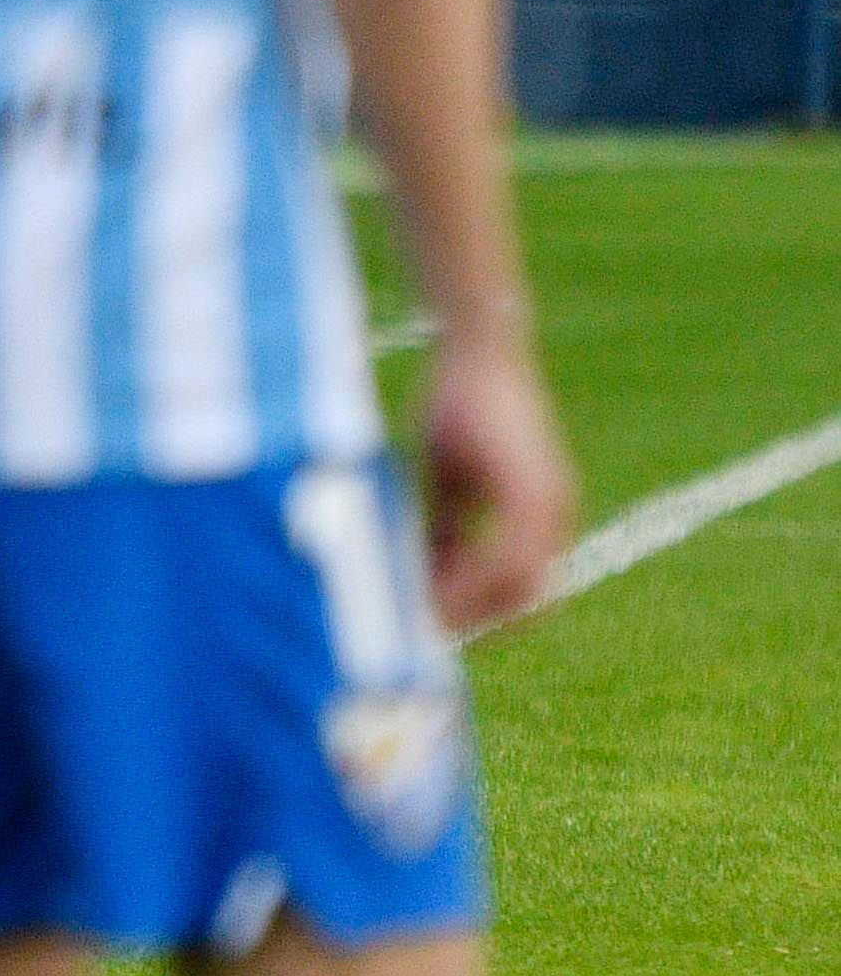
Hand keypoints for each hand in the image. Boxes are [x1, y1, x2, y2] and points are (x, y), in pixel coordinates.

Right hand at [419, 328, 577, 632]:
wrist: (479, 345)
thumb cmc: (459, 404)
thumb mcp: (448, 477)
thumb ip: (446, 527)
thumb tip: (427, 576)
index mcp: (538, 517)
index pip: (520, 591)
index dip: (479, 616)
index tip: (432, 624)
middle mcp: (554, 517)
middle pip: (525, 601)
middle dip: (475, 623)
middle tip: (425, 630)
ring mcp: (548, 506)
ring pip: (518, 587)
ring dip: (469, 608)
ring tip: (421, 614)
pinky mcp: (530, 492)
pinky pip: (504, 559)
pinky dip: (468, 580)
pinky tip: (430, 583)